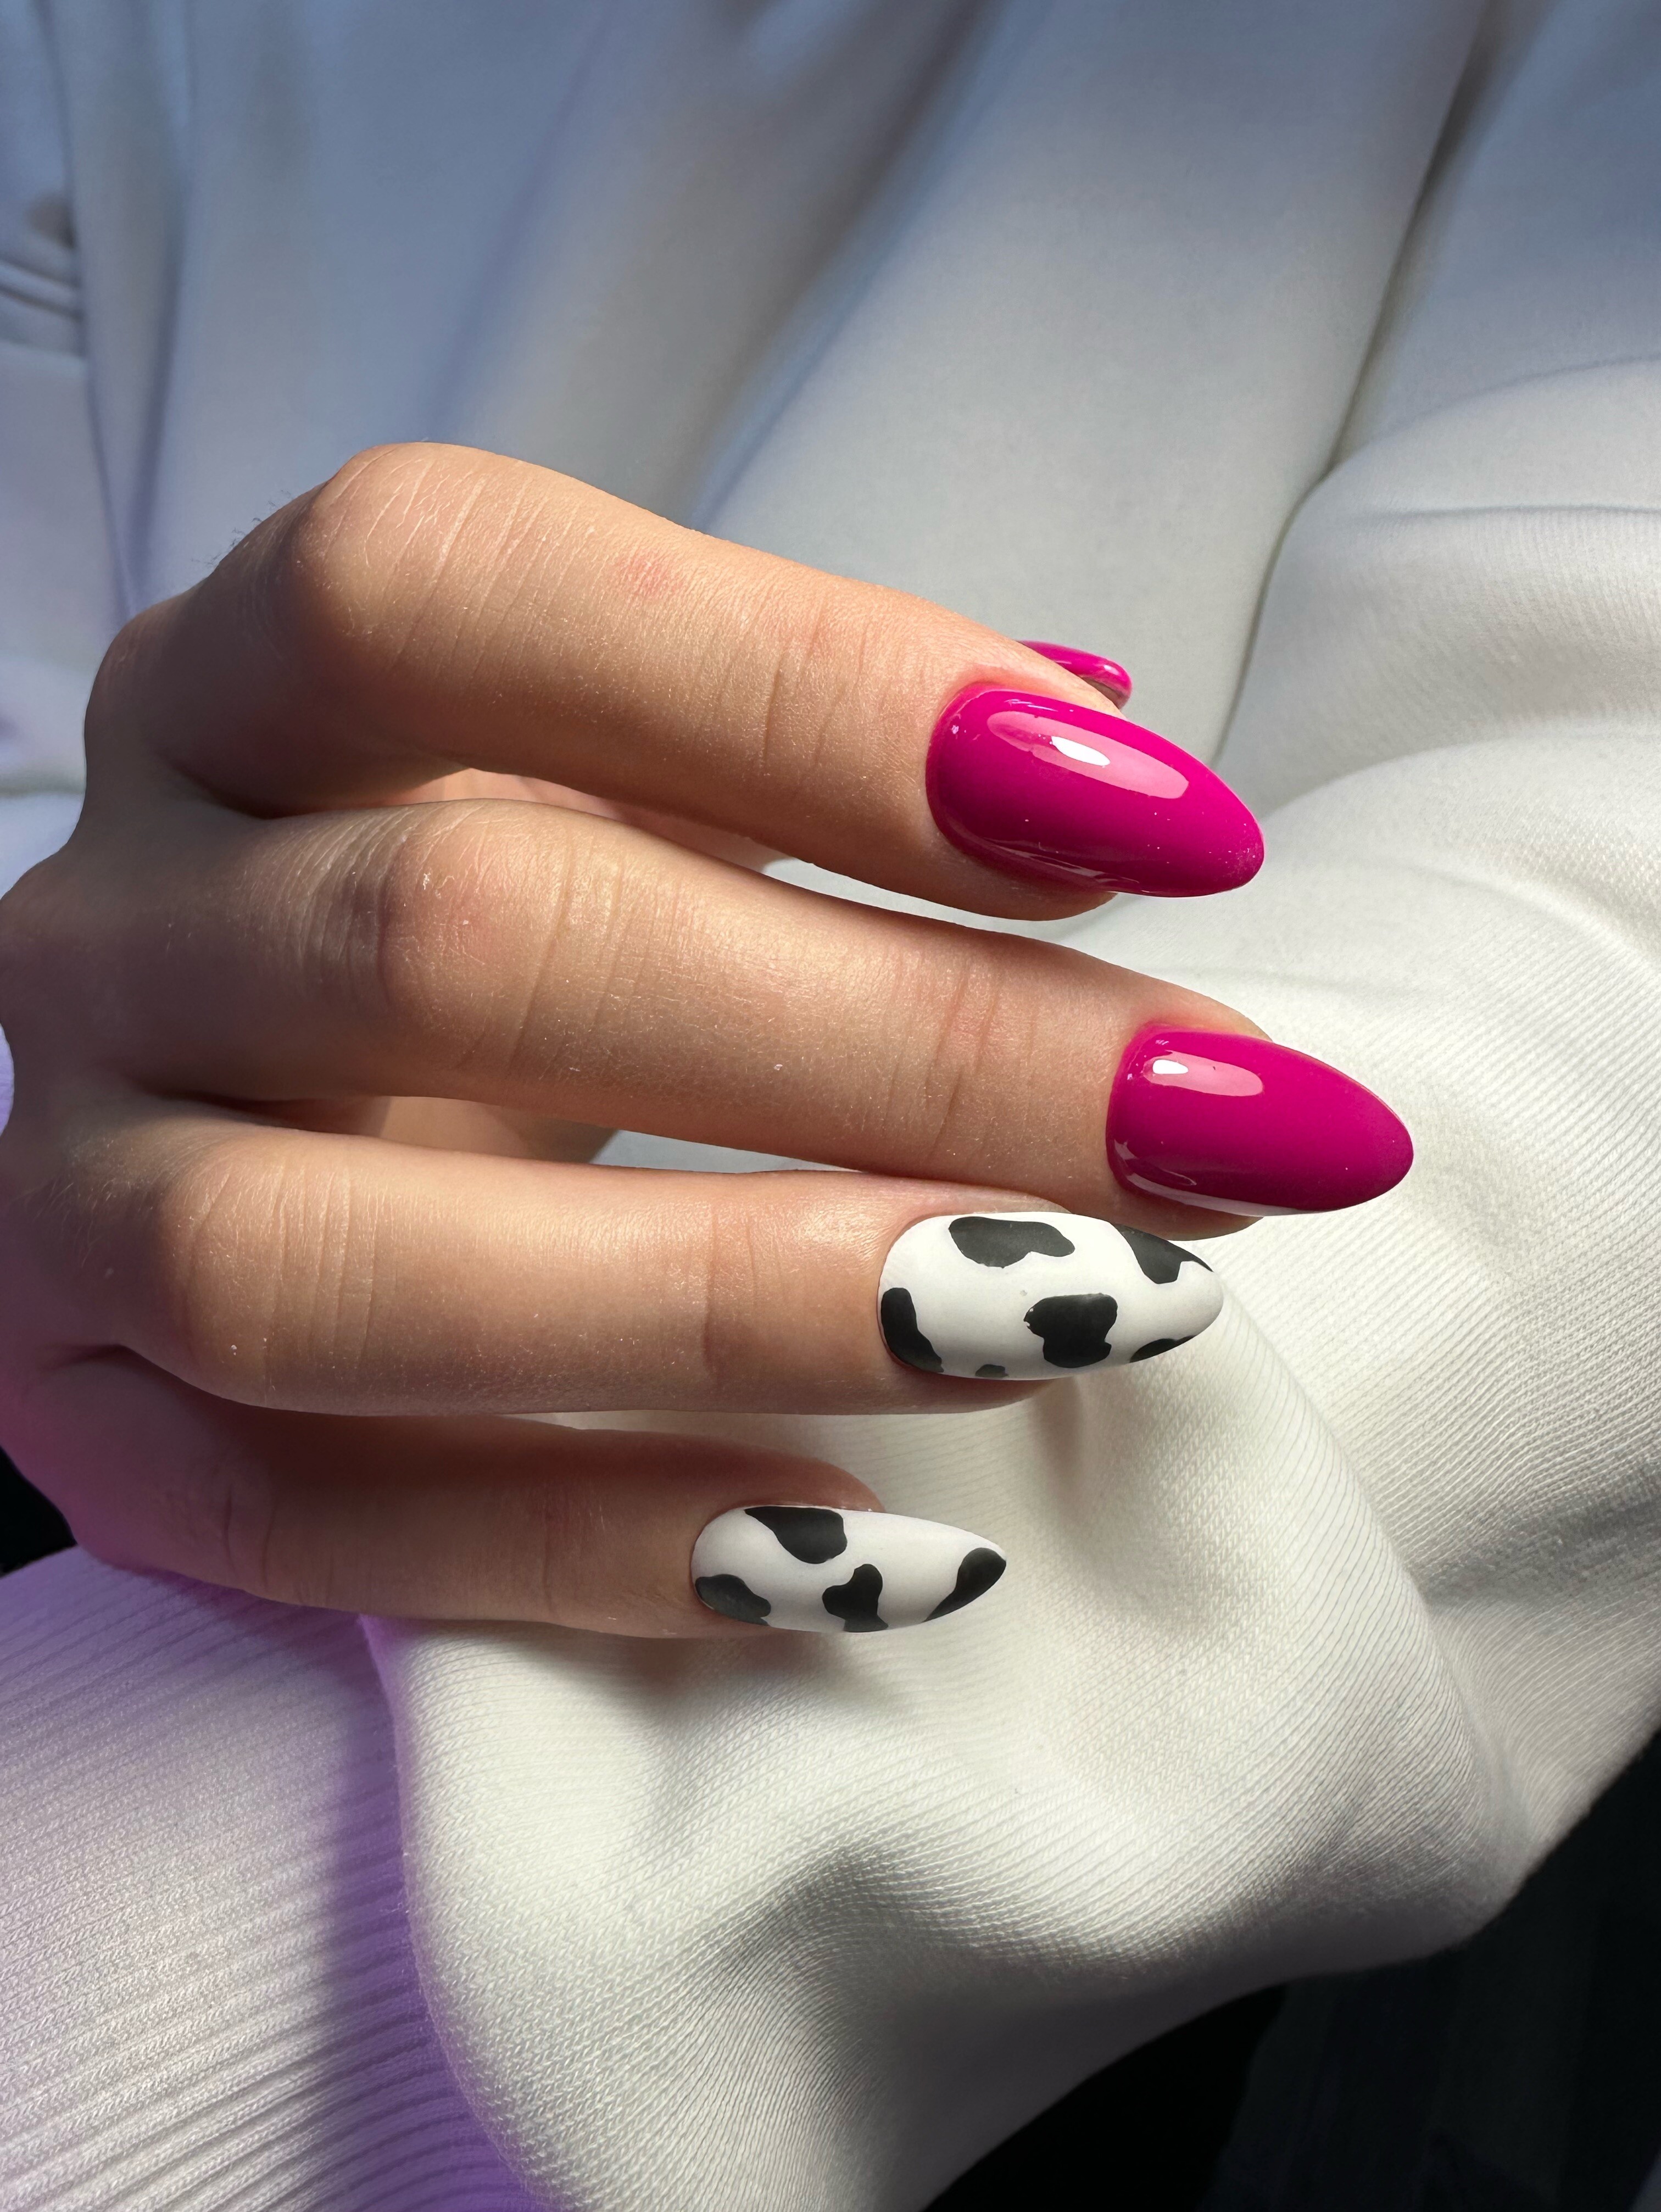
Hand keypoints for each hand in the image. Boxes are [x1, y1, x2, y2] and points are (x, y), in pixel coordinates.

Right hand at [0, 446, 1406, 1634]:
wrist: (252, 1114)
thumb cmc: (493, 918)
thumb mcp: (614, 781)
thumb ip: (805, 746)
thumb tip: (1103, 716)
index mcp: (237, 684)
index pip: (454, 593)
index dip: (818, 694)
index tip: (1174, 828)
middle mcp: (112, 918)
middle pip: (457, 946)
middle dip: (891, 1044)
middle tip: (1220, 1129)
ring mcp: (58, 1185)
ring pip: (321, 1264)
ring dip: (741, 1299)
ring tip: (1073, 1315)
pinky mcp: (81, 1424)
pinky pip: (291, 1520)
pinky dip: (597, 1549)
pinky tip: (877, 1559)